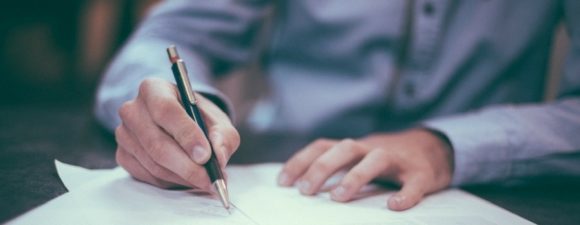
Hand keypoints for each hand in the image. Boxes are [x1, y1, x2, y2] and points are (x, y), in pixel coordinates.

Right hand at [115, 77, 239, 189]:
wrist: (180, 125)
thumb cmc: (198, 119)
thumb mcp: (217, 121)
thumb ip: (223, 136)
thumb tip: (218, 156)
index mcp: (154, 89)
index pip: (166, 110)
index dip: (186, 135)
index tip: (205, 155)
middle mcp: (132, 109)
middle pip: (157, 143)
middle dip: (187, 166)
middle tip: (209, 178)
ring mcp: (124, 133)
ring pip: (154, 163)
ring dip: (182, 176)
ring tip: (204, 179)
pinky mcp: (123, 155)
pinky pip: (148, 175)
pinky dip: (171, 181)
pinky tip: (186, 178)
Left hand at [278, 129, 452, 210]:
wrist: (433, 148)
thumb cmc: (387, 160)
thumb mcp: (358, 158)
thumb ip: (335, 167)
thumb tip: (300, 186)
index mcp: (354, 148)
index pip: (322, 147)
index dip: (301, 162)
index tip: (283, 182)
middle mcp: (372, 148)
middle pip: (345, 148)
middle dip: (322, 167)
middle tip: (305, 191)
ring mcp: (398, 159)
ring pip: (376, 159)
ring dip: (355, 176)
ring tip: (339, 197)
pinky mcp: (421, 173)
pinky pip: (414, 182)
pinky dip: (406, 194)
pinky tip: (395, 206)